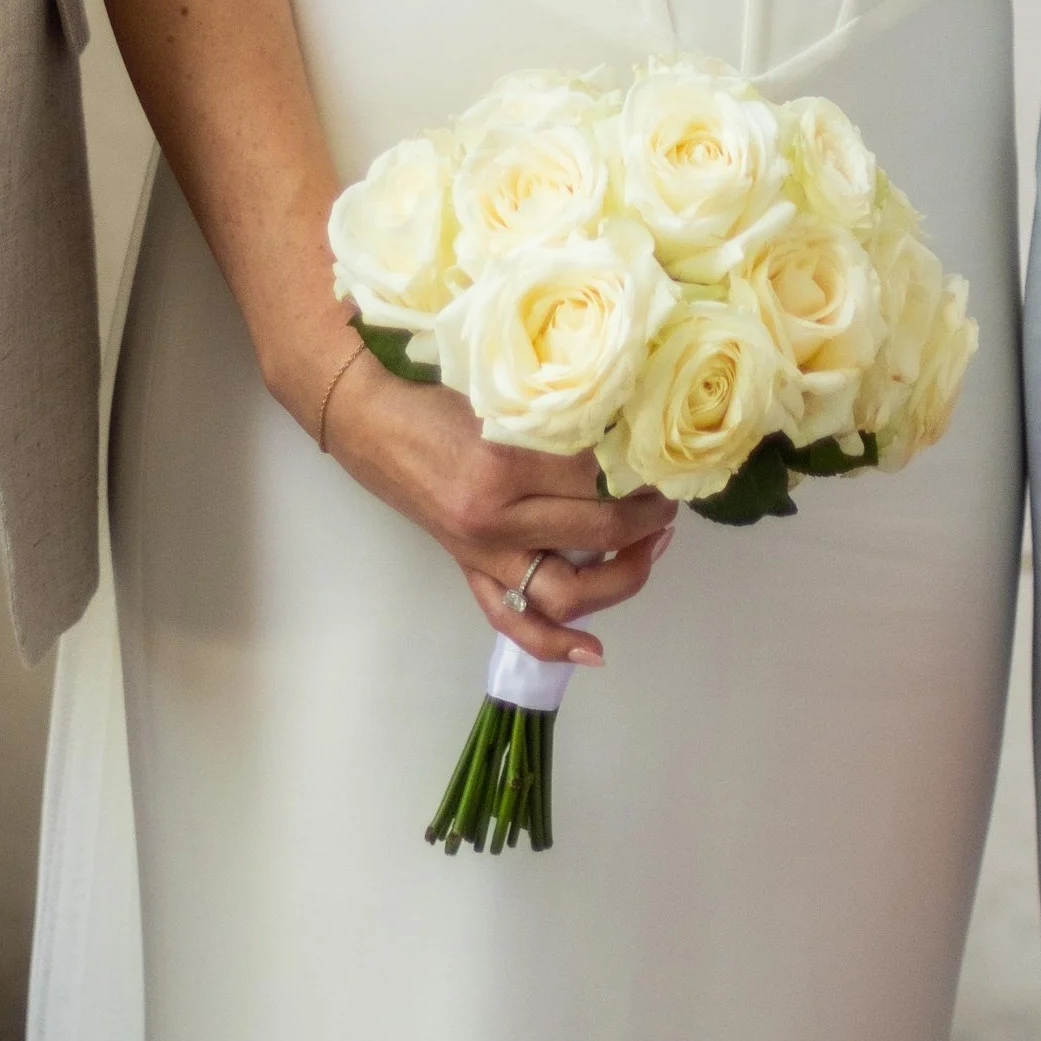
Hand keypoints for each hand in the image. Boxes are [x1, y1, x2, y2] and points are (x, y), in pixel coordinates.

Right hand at [323, 353, 676, 664]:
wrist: (372, 421)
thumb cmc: (438, 394)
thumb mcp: (501, 389)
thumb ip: (557, 412)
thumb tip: (629, 423)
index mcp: (504, 460)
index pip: (596, 473)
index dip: (638, 464)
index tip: (662, 451)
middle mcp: (495, 516)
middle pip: (595, 533)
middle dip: (647, 517)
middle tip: (668, 495)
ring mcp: (483, 552)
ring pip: (568, 592)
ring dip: (624, 576)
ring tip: (653, 545)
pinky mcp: (470, 570)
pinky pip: (513, 622)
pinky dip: (555, 644)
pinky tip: (594, 651)